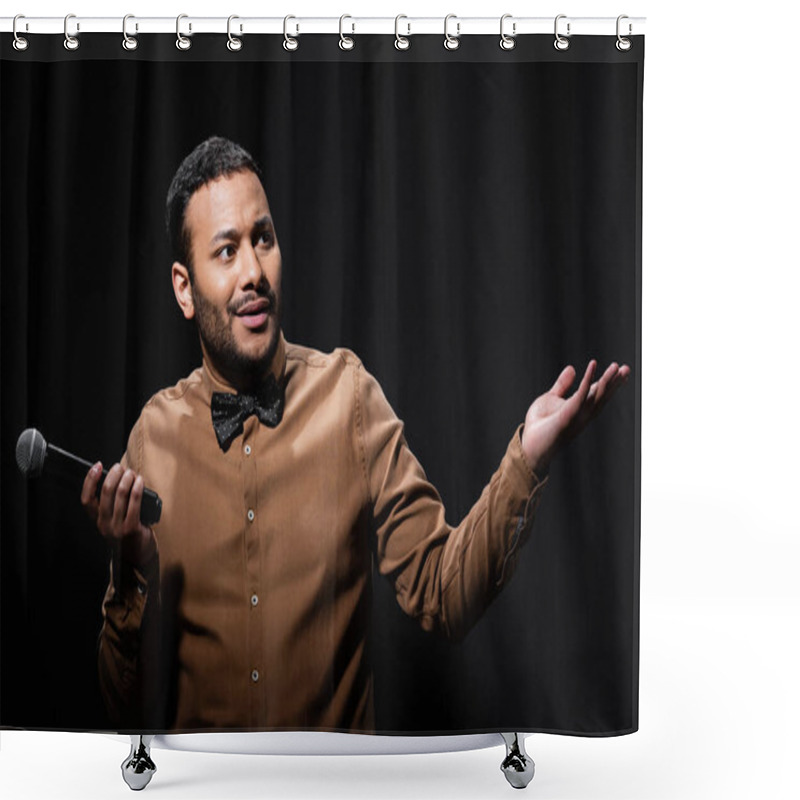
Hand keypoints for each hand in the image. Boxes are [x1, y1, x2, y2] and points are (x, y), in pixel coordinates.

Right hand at [81, 462, 156, 565]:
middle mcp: (105, 524)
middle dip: (113, 475)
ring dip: (127, 479)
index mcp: (98, 521)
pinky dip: (137, 488)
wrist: (140, 558)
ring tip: (132, 473)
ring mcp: (118, 527)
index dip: (89, 481)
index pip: (87, 499)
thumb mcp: (115, 521)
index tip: (96, 467)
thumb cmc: (130, 536)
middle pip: (105, 493)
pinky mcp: (132, 528)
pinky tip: (140, 482)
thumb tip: (119, 478)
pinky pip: (134, 502)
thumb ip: (114, 505)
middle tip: (120, 467)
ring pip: (120, 495)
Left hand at [521, 360, 629, 475]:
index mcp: (579, 409)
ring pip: (596, 395)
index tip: (619, 370)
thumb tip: (572, 368)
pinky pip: (580, 395)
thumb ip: (562, 385)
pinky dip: (587, 380)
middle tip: (627, 368)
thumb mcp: (550, 399)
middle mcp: (582, 413)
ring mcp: (577, 415)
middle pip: (602, 395)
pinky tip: (592, 366)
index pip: (597, 393)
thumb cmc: (539, 425)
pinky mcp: (568, 415)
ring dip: (607, 381)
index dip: (608, 382)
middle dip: (615, 382)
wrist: (529, 445)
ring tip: (616, 367)